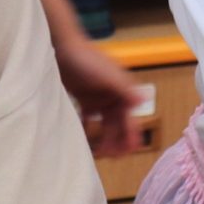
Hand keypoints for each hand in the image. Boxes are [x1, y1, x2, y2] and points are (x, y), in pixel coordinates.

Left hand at [56, 33, 148, 159]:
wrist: (61, 45)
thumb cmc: (85, 58)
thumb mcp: (107, 75)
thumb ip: (124, 89)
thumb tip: (142, 101)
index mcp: (122, 91)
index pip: (130, 118)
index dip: (131, 135)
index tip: (130, 151)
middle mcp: (113, 96)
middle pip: (118, 124)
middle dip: (118, 141)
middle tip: (113, 158)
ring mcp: (99, 98)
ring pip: (105, 124)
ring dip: (105, 138)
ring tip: (100, 154)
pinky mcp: (84, 99)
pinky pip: (89, 120)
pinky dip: (88, 130)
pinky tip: (84, 141)